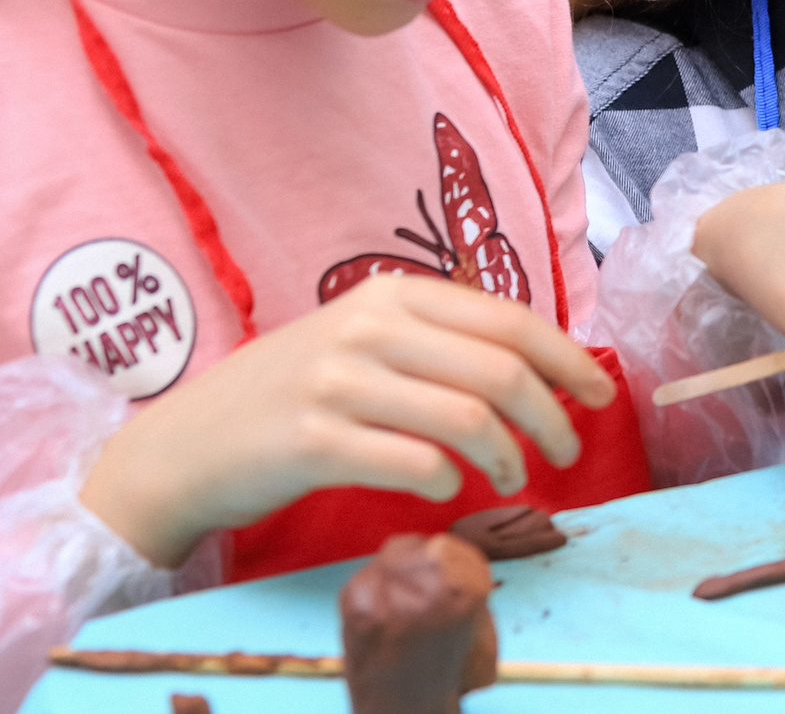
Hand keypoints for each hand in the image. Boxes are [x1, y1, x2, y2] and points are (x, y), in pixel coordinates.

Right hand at [80, 274, 612, 569]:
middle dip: (551, 416)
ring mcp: (337, 383)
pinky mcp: (312, 442)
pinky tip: (448, 490)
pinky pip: (412, 463)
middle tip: (566, 452)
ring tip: (512, 480)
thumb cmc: (287, 396)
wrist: (184, 446)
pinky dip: (447, 483)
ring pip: (466, 418)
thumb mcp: (360, 342)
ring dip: (507, 458)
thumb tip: (536, 366)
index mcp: (390, 295)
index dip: (566, 359)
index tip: (599, 394)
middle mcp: (367, 328)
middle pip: (499, 369)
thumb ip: (435, 343)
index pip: (507, 319)